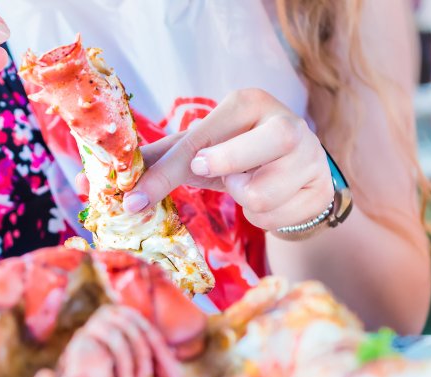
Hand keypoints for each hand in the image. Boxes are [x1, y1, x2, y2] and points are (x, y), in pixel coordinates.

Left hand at [116, 89, 334, 232]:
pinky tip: (275, 200)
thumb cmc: (242, 154)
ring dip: (245, 202)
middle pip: (238, 158)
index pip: (197, 141)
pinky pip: (276, 219)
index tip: (134, 201)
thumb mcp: (202, 149)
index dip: (163, 174)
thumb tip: (110, 183)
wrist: (299, 173)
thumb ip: (161, 161)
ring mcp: (310, 155)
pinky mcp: (321, 188)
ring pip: (257, 196)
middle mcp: (284, 122)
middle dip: (221, 171)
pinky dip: (266, 218)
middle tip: (218, 177)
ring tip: (253, 186)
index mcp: (249, 103)